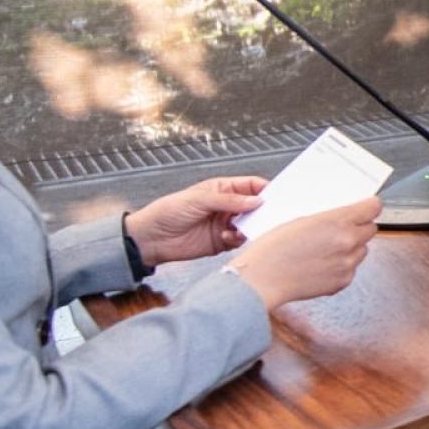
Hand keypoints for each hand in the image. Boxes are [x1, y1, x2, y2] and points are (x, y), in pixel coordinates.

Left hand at [125, 173, 264, 266]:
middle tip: (270, 215)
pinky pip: (240, 240)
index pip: (251, 186)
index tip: (277, 196)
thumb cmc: (169, 211)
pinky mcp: (222, 242)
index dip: (264, 189)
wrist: (152, 238)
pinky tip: (228, 236)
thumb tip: (257, 201)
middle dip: (262, 210)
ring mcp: (226, 224)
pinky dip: (238, 239)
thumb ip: (230, 200)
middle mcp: (227, 206)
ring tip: (244, 228)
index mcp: (222, 189)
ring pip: (250, 224)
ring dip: (251, 226)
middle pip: (255, 206)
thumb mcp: (199, 199)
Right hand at [230, 202, 377, 311]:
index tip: (367, 206)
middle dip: (359, 227)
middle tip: (342, 228)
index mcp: (338, 222)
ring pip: (362, 250)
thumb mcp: (300, 220)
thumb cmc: (273, 249)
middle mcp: (348, 243)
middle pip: (371, 229)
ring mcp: (348, 264)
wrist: (262, 279)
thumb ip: (327, 218)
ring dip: (351, 247)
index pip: (373, 207)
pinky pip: (351, 268)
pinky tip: (322, 264)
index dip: (369, 206)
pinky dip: (342, 265)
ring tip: (326, 249)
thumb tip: (341, 216)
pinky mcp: (343, 281)